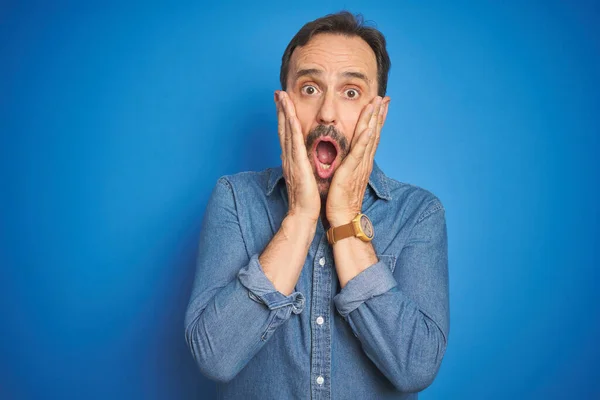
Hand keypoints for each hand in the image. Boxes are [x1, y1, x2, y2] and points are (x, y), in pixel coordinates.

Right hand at [275, 90, 320, 222]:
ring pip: (286, 130)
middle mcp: (288, 156)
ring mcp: (291, 159)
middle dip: (280, 109)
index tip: (283, 103)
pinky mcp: (296, 163)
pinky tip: (289, 114)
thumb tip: (303, 158)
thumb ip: (303, 165)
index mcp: (292, 159)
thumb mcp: (305, 177)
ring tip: (281, 96)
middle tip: (278, 92)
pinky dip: (290, 126)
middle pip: (283, 128)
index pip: (288, 134)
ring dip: (283, 112)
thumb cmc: (307, 198)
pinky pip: (293, 141)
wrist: (303, 213)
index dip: (284, 117)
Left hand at [326, 96, 388, 226]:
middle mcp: (364, 161)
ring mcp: (359, 166)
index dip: (376, 120)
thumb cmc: (340, 199)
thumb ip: (347, 163)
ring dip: (374, 120)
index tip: (380, 105)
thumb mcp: (344, 175)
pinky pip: (359, 153)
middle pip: (374, 133)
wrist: (342, 216)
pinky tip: (369, 128)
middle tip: (383, 97)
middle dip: (378, 114)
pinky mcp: (351, 172)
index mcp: (361, 161)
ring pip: (369, 138)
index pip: (371, 136)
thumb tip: (345, 155)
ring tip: (378, 104)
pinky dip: (365, 140)